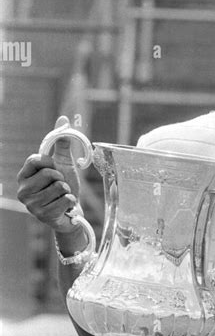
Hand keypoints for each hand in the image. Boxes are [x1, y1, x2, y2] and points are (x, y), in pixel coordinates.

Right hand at [17, 115, 81, 234]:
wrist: (71, 213)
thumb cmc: (64, 186)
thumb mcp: (63, 162)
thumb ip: (61, 142)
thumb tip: (63, 118)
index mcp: (23, 175)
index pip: (36, 159)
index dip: (51, 162)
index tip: (54, 169)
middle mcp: (22, 190)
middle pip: (49, 173)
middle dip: (61, 178)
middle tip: (59, 186)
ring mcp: (31, 205)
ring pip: (59, 187)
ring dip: (67, 191)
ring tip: (62, 197)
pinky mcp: (43, 216)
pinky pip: (65, 199)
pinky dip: (70, 201)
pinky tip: (64, 207)